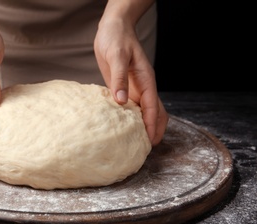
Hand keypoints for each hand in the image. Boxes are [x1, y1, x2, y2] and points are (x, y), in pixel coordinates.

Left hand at [94, 1, 167, 145]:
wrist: (113, 30)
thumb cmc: (117, 39)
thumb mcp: (117, 56)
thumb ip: (119, 78)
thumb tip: (121, 102)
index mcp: (146, 80)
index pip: (153, 107)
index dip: (152, 125)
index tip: (150, 142)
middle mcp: (143, 87)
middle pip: (155, 113)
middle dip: (154, 130)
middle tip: (146, 149)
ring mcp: (135, 88)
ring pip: (145, 112)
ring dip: (144, 126)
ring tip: (137, 143)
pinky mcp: (124, 88)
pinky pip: (131, 107)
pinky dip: (132, 119)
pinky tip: (124, 128)